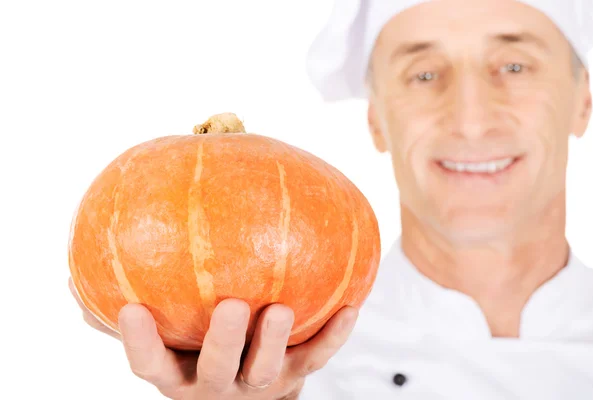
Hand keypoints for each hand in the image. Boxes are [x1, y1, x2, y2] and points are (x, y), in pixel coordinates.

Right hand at [69, 277, 357, 398]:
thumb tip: (74, 282)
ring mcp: (259, 387)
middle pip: (216, 372)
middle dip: (223, 343)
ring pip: (267, 371)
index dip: (140, 343)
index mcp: (179, 376)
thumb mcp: (163, 343)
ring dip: (274, 342)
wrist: (249, 393)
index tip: (131, 307)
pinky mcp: (296, 377)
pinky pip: (317, 357)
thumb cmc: (196, 355)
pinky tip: (352, 305)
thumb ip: (121, 318)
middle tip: (230, 305)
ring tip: (281, 308)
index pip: (151, 366)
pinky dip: (334, 335)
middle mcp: (216, 387)